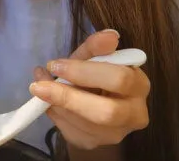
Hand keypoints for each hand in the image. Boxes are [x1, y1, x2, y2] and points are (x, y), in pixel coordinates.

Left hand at [29, 30, 149, 150]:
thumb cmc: (95, 76)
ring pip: (84, 125)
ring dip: (57, 106)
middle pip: (106, 112)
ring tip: (40, 89)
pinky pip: (72, 133)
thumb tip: (109, 34)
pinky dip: (55, 116)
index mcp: (139, 85)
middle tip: (39, 86)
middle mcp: (135, 114)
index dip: (84, 72)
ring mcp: (117, 134)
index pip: (119, 79)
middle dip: (69, 97)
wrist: (93, 105)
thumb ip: (97, 47)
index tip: (55, 65)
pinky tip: (48, 103)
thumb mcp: (93, 58)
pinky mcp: (96, 144)